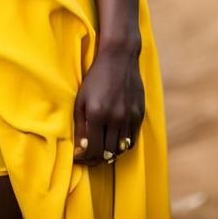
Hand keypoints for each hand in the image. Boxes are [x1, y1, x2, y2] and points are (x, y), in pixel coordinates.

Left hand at [73, 44, 143, 166]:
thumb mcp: (81, 99)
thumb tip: (79, 150)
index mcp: (96, 113)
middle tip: (88, 159)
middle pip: (107, 152)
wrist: (119, 58)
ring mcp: (128, 117)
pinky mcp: (139, 114)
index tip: (78, 159)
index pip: (91, 149)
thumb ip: (80, 125)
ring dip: (109, 155)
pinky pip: (131, 140)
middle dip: (95, 159)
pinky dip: (122, 146)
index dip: (84, 158)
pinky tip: (114, 144)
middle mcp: (114, 118)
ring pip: (120, 149)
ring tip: (100, 153)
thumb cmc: (95, 78)